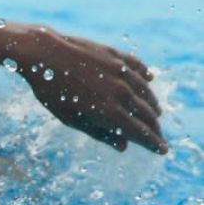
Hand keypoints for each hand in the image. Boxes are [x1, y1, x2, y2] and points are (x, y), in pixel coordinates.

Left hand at [17, 27, 166, 153]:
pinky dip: (145, 75)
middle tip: (157, 135)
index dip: (153, 143)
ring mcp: (120, 71)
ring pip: (146, 92)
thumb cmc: (52, 91)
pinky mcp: (115, 55)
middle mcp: (120, 92)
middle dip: (155, 127)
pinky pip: (137, 66)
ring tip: (155, 113)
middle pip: (147, 114)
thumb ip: (99, 132)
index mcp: (109, 112)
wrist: (43, 54)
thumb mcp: (70, 118)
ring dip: (152, 104)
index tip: (162, 150)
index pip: (140, 132)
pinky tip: (150, 79)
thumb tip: (123, 146)